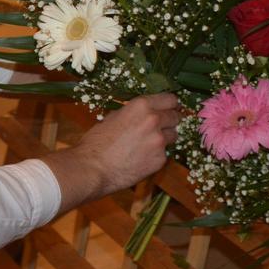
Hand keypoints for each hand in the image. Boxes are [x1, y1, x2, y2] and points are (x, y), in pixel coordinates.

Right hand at [42, 93, 180, 213]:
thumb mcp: (113, 116)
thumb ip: (133, 112)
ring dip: (164, 138)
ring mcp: (159, 141)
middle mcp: (154, 120)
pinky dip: (156, 155)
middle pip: (175, 117)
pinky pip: (164, 154)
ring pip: (173, 136)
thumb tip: (143, 112)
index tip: (169, 108)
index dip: (169, 104)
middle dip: (169, 121)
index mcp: (142, 106)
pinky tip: (141, 158)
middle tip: (159, 127)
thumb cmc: (96, 142)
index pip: (170, 99)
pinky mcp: (160, 160)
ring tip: (146, 144)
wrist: (92, 169)